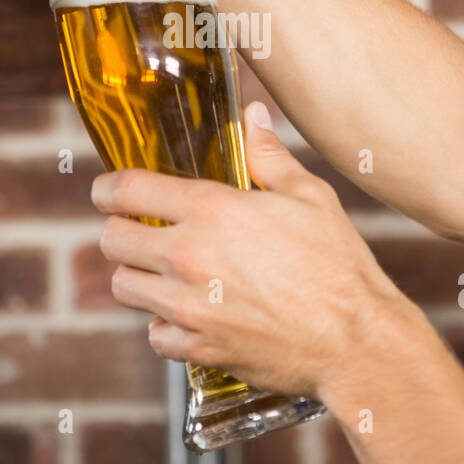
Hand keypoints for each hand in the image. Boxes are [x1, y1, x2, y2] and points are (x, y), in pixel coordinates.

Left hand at [91, 102, 416, 400]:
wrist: (356, 341)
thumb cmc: (339, 266)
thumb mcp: (311, 197)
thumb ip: (270, 156)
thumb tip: (253, 116)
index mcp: (214, 210)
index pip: (128, 190)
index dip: (109, 188)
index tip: (107, 191)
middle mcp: (190, 257)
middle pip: (113, 240)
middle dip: (120, 231)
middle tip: (140, 231)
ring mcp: (190, 307)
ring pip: (124, 287)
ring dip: (138, 276)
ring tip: (162, 273)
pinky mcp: (200, 347)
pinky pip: (154, 335)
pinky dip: (164, 326)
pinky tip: (189, 314)